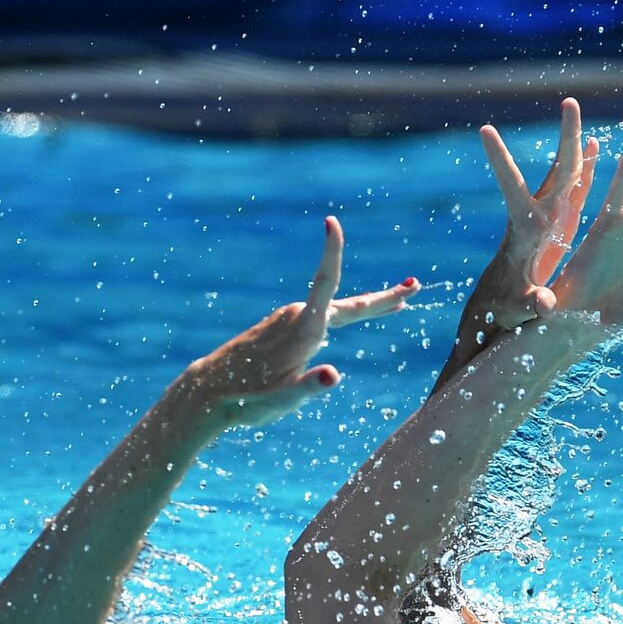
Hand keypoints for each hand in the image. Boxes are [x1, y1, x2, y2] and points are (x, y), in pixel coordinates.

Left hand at [186, 216, 418, 427]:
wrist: (208, 392)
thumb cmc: (245, 398)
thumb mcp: (280, 401)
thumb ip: (308, 388)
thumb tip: (333, 375)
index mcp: (304, 329)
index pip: (324, 283)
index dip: (332, 252)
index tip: (333, 222)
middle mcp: (298, 318)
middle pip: (348, 301)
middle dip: (384, 297)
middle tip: (415, 286)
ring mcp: (291, 321)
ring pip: (339, 308)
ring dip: (371, 305)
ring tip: (400, 303)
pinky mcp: (286, 328)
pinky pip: (325, 314)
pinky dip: (349, 313)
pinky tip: (354, 317)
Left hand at [477, 99, 598, 327]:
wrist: (502, 308)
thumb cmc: (505, 310)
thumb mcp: (519, 310)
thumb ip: (533, 305)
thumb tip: (545, 305)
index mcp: (526, 230)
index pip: (512, 187)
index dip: (500, 160)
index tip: (485, 130)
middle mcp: (538, 215)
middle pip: (556, 169)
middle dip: (564, 136)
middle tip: (570, 102)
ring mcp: (550, 216)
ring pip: (566, 172)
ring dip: (573, 142)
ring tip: (575, 109)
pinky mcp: (560, 223)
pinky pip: (576, 188)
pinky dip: (586, 166)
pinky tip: (594, 145)